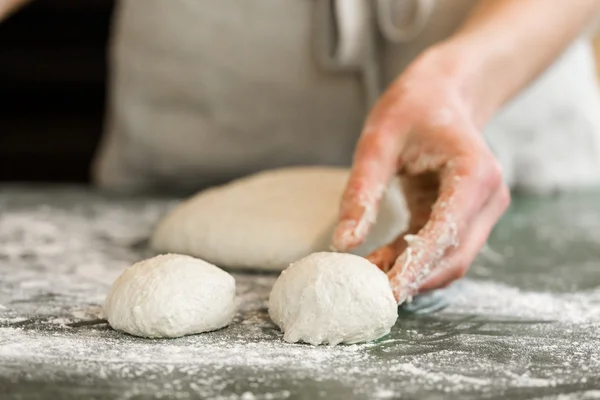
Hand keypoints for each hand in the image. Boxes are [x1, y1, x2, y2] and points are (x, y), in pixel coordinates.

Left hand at [332, 48, 509, 303]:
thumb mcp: (377, 142)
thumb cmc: (411, 108)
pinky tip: (380, 264)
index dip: (418, 264)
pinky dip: (413, 262)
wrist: (441, 94)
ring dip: (412, 274)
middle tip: (366, 292)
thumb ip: (362, 191)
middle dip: (412, 277)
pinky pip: (441, 249)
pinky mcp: (465, 217)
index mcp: (474, 172)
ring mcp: (481, 210)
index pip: (448, 230)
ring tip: (366, 278)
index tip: (388, 291)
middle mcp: (488, 196)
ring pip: (451, 259)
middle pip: (455, 254)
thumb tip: (345, 243)